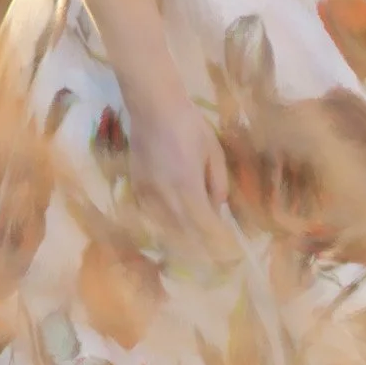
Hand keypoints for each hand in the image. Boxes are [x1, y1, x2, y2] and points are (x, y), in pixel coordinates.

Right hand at [125, 92, 229, 246]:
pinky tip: (171, 229)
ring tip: (195, 250)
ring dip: (181, 242)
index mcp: (188, 186)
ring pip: (164, 229)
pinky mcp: (136, 187)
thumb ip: (218, 182)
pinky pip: (149, 216)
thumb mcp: (213, 151)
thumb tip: (218, 208)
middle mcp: (165, 195)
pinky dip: (162, 227)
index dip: (218, 242)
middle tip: (215, 258)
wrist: (153, 106)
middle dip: (201, 249)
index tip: (230, 252)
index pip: (205, 226)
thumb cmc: (189, 124)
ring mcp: (147, 193)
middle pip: (184, 234)